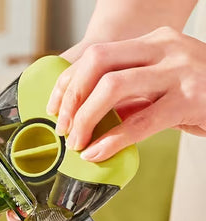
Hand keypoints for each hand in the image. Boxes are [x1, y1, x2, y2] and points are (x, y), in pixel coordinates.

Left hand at [47, 26, 205, 161]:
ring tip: (77, 143)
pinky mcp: (190, 99)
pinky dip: (111, 140)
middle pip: (98, 63)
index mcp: (152, 43)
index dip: (67, 83)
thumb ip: (129, 94)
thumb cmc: (198, 92)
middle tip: (63, 128)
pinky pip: (139, 121)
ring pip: (113, 87)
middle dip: (71, 98)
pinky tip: (97, 153)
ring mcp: (178, 71)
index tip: (54, 108)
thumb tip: (87, 115)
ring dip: (85, 119)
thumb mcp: (160, 84)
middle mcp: (164, 49)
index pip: (96, 55)